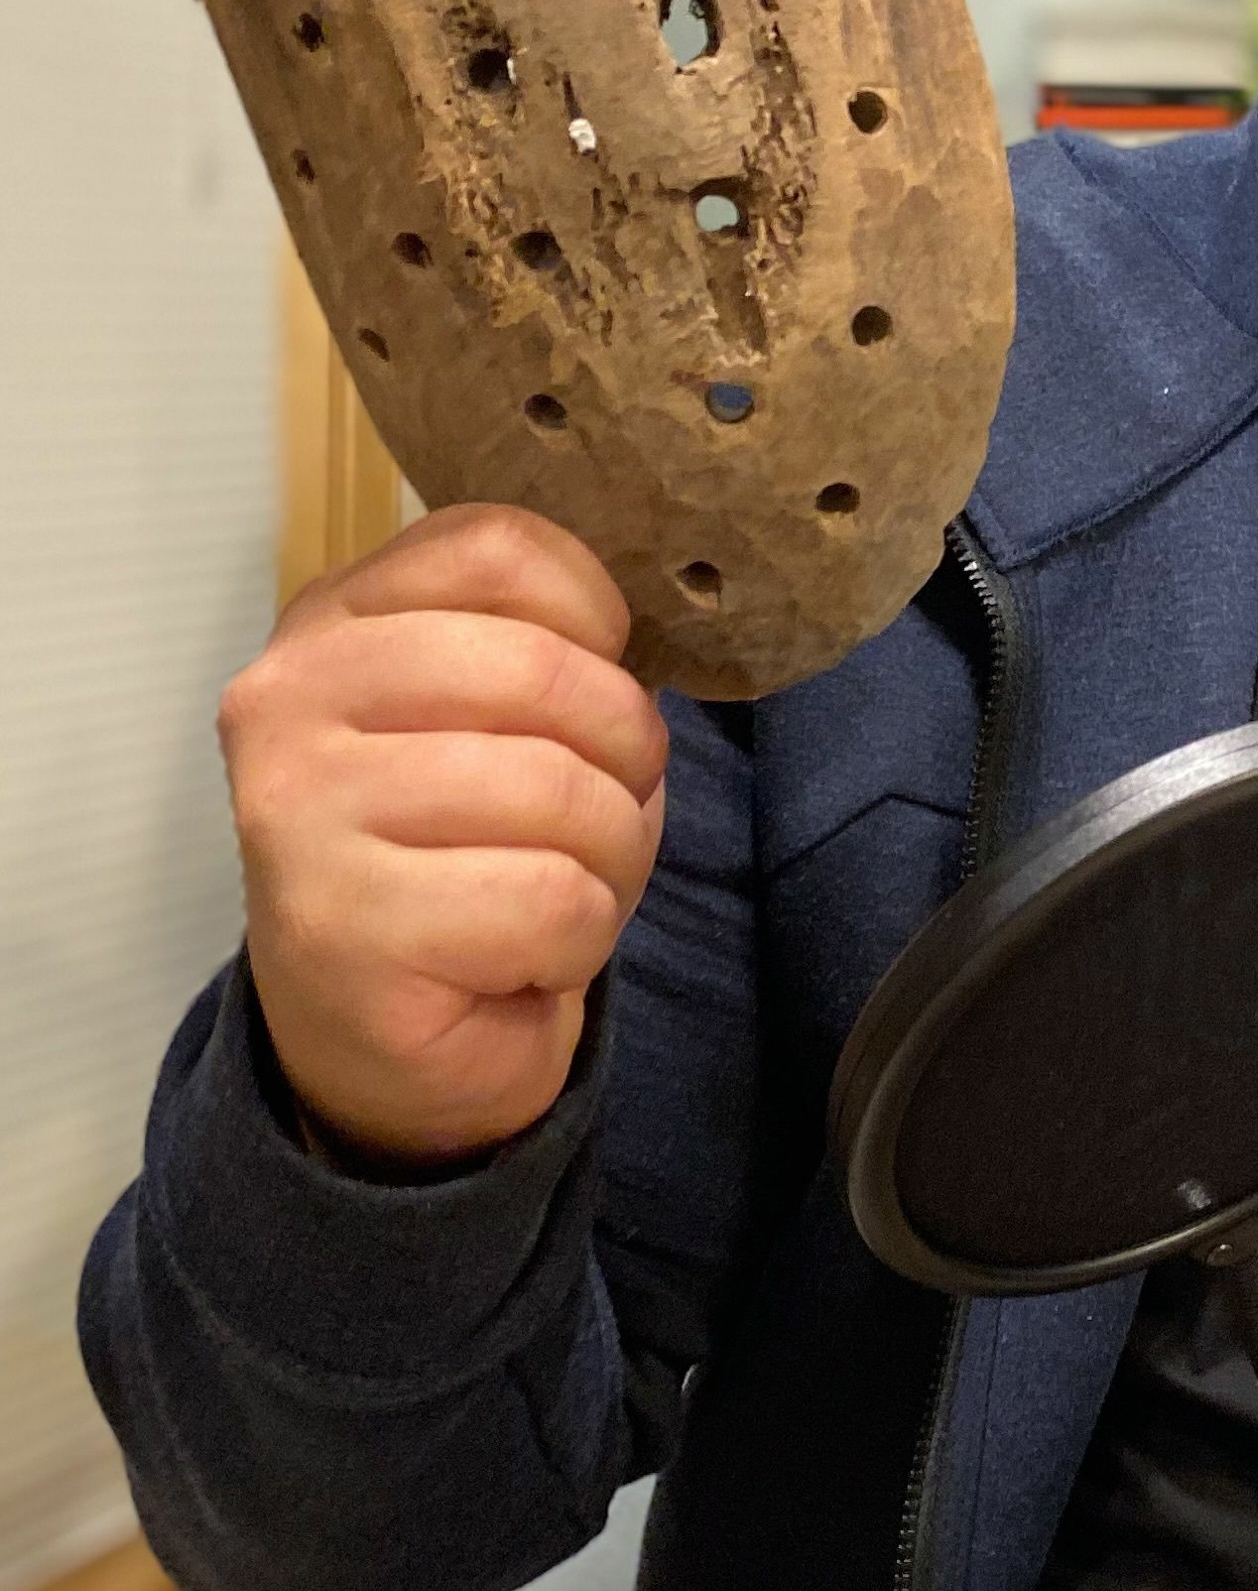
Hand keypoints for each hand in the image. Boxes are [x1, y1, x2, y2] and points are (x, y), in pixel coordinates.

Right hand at [220, 505, 669, 1165]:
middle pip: (542, 669)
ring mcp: (300, 814)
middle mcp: (288, 701)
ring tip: (561, 891)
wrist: (385, 1043)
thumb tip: (636, 630)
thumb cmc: (467, 856)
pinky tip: (525, 958)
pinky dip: (580, 938)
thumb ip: (544, 646)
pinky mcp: (340, 928)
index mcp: (334, 623)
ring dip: (610, 856)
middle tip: (604, 814)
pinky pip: (551, 899)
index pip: (498, 547)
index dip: (595, 616)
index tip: (595, 685)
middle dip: (626, 754)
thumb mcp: (499, 720)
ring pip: (560, 789)